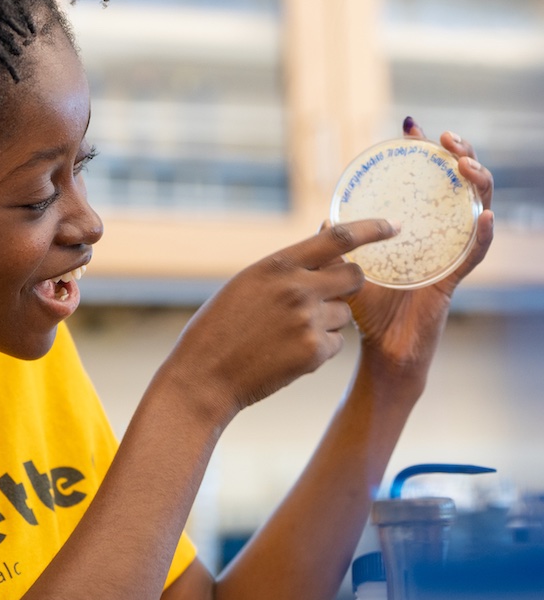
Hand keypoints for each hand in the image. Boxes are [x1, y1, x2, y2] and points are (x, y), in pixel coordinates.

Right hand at [162, 219, 398, 422]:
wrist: (205, 374)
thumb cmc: (220, 326)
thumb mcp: (248, 283)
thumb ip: (286, 268)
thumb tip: (324, 248)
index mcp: (278, 264)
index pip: (338, 237)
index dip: (372, 228)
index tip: (394, 225)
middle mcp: (297, 288)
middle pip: (354, 277)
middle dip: (351, 284)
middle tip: (333, 295)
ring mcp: (308, 320)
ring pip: (345, 314)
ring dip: (328, 321)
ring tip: (289, 334)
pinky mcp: (314, 352)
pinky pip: (337, 344)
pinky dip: (321, 349)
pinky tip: (289, 353)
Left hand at [347, 121, 494, 384]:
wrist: (380, 354)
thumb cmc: (367, 313)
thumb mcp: (348, 270)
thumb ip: (340, 245)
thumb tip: (325, 219)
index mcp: (414, 230)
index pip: (424, 182)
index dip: (422, 153)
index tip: (412, 127)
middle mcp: (436, 238)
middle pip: (457, 188)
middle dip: (458, 156)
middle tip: (446, 138)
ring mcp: (447, 258)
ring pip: (475, 211)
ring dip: (475, 184)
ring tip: (465, 164)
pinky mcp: (451, 282)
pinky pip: (472, 255)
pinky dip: (481, 235)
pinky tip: (483, 216)